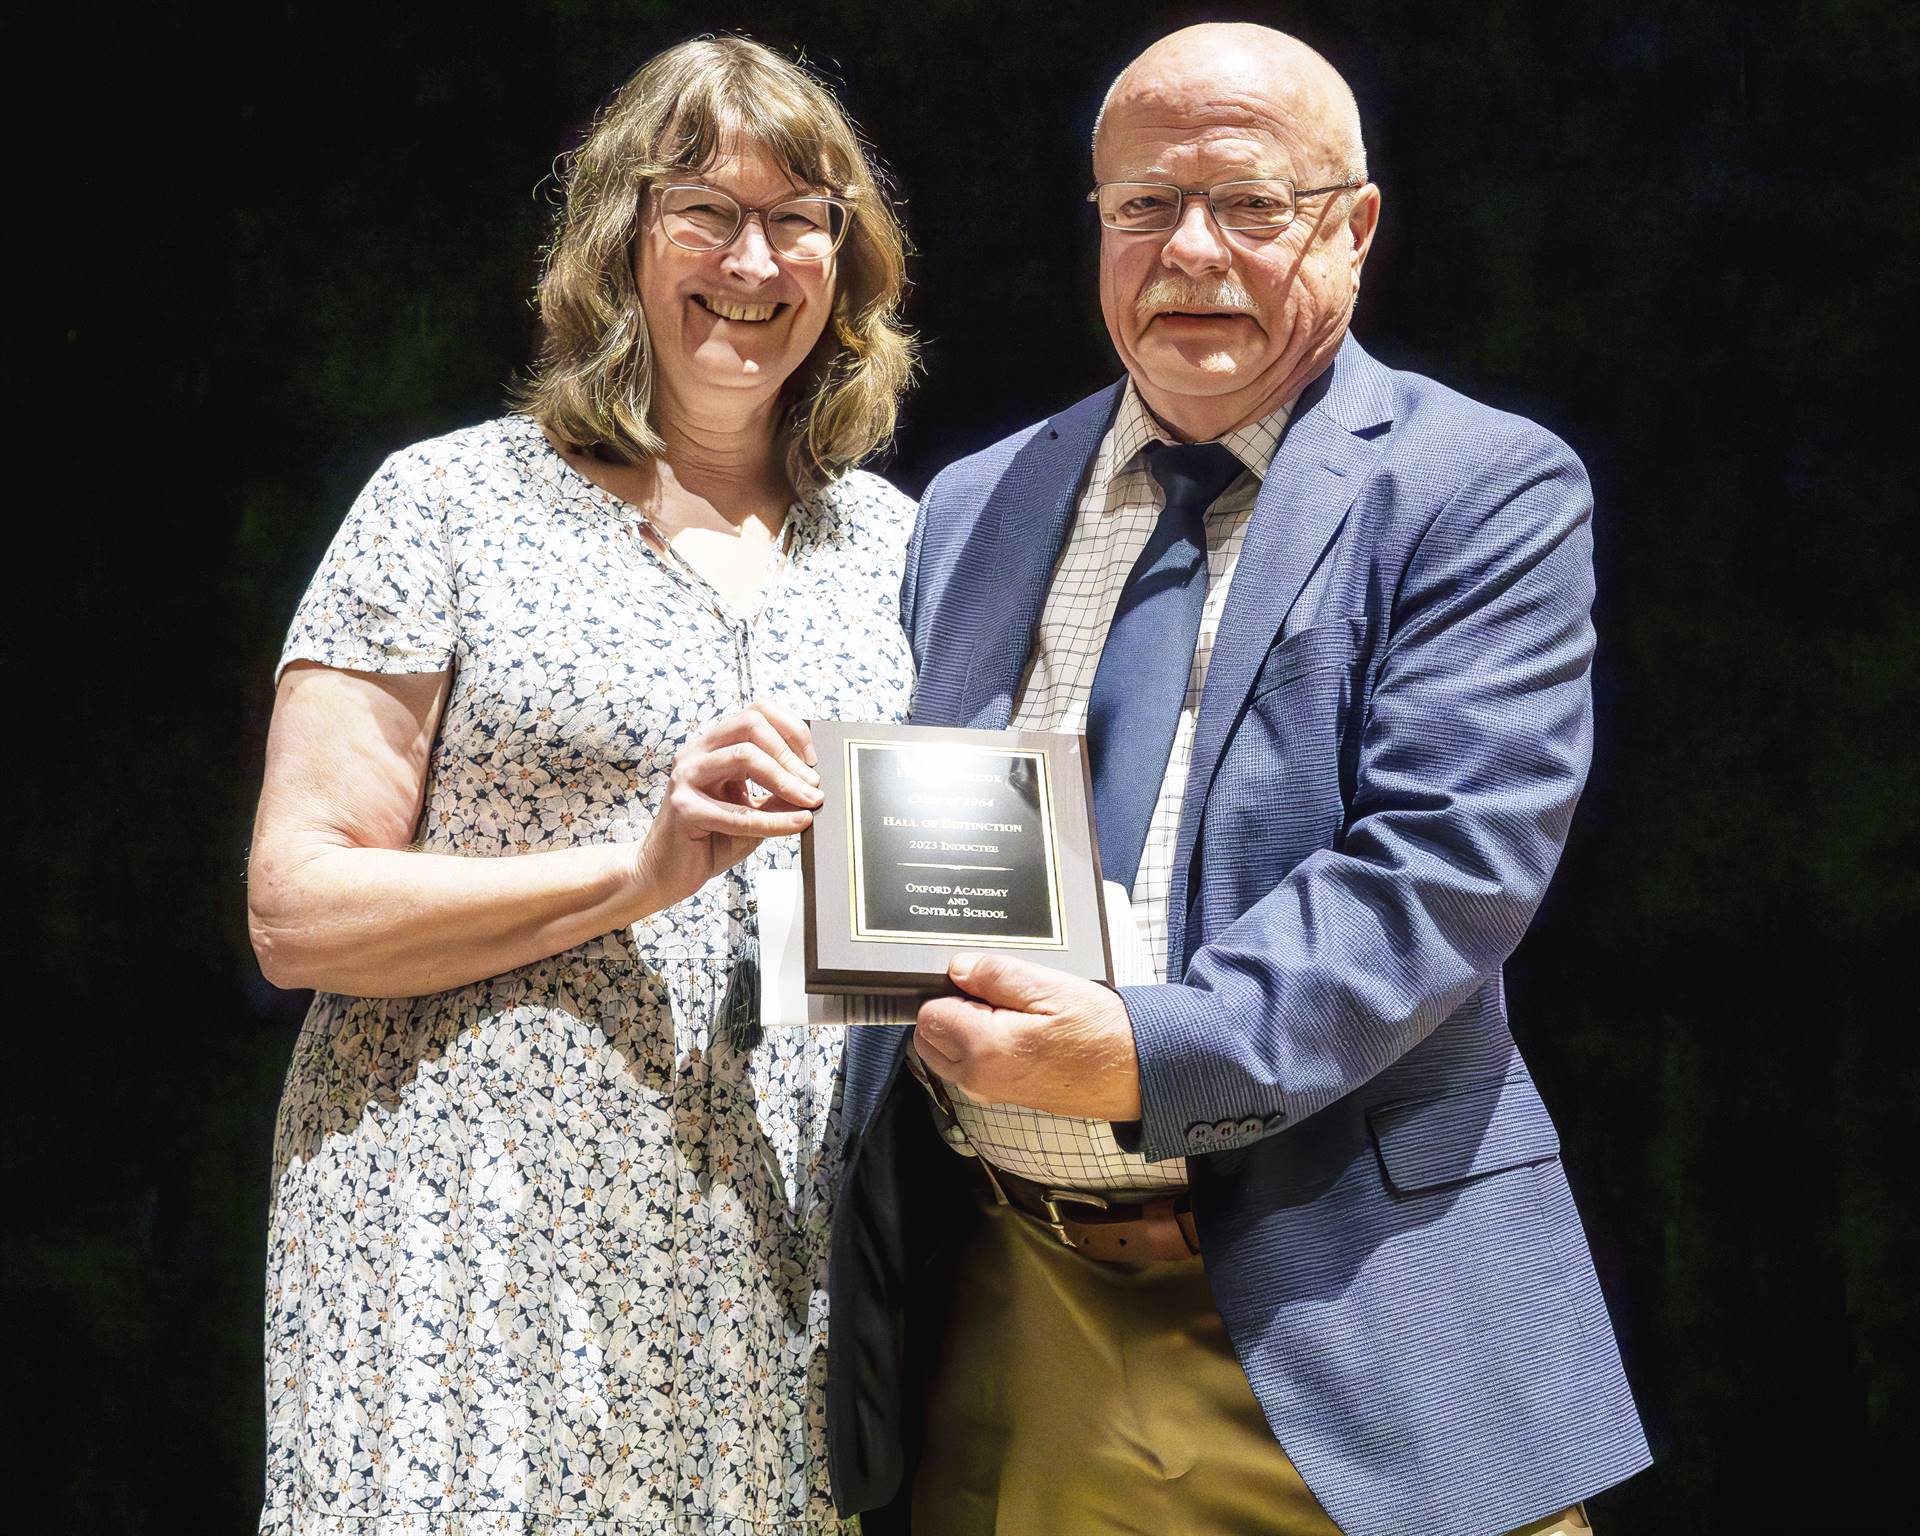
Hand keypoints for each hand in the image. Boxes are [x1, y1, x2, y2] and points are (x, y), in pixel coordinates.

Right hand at [637, 699, 821, 910]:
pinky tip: (796, 824)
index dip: (791, 730)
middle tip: (813, 783)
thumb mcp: (752, 812)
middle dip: (790, 753)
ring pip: (745, 756)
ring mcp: (686, 777)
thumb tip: (813, 787)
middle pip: (751, 724)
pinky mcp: (683, 808)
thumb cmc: (707, 840)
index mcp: (713, 747)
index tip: (811, 760)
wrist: (664, 873)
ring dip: (785, 779)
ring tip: (808, 801)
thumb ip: (776, 796)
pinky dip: (775, 820)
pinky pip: (739, 812)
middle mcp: (696, 753)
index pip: (756, 711)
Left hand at [914, 952, 1142, 1120]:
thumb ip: (994, 976)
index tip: (984, 984)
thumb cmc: (1101, 1032)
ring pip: (947, 1054)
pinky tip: (1020, 1029)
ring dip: (963, 1029)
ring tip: (1014, 1012)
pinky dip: (980, 1045)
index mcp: (982, 1050)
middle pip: (929, 1038)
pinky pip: (971, 1066)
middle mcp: (977, 1079)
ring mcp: (990, 1092)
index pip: (928, 1014)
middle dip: (949, 1011)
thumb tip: (957, 968)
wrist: (1138, 1074)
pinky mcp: (1005, 1095)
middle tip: (997, 996)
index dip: (951, 990)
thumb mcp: (1049, 987)